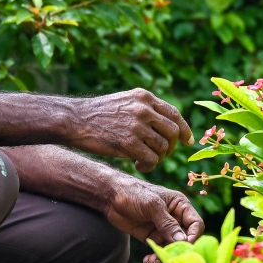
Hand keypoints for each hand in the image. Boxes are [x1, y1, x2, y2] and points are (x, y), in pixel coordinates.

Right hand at [65, 89, 192, 171]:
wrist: (74, 120)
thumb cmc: (97, 114)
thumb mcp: (124, 101)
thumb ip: (145, 109)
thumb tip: (166, 124)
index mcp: (144, 97)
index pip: (174, 113)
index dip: (184, 129)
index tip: (187, 141)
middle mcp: (144, 109)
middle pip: (172, 132)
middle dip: (170, 147)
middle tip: (160, 154)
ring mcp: (137, 126)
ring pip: (163, 147)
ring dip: (157, 158)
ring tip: (144, 160)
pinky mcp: (129, 143)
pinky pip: (152, 159)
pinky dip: (149, 165)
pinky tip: (138, 165)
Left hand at [101, 175, 204, 262]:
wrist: (110, 197)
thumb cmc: (134, 193)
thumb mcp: (152, 206)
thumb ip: (167, 223)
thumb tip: (182, 241)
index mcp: (180, 206)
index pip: (195, 224)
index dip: (193, 236)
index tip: (185, 247)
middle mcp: (175, 218)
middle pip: (186, 239)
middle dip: (179, 250)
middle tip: (170, 258)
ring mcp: (163, 229)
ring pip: (173, 248)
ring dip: (166, 256)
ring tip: (154, 260)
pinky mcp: (152, 237)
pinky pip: (159, 251)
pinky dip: (156, 257)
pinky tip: (147, 260)